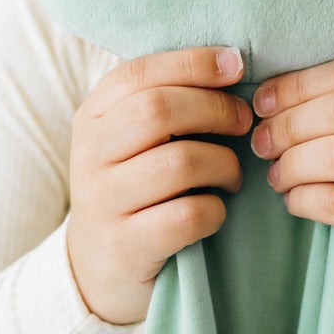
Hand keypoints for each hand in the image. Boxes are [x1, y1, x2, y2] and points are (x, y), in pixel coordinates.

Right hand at [65, 46, 254, 326]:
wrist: (97, 270)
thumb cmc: (134, 191)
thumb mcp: (132, 142)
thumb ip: (164, 104)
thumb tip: (231, 63)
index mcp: (91, 118)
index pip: (139, 74)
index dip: (193, 64)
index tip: (236, 66)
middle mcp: (89, 157)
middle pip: (158, 112)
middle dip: (215, 110)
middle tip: (243, 123)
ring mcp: (103, 203)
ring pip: (179, 163)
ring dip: (224, 164)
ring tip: (233, 175)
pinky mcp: (126, 246)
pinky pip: (187, 214)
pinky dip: (216, 210)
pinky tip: (216, 212)